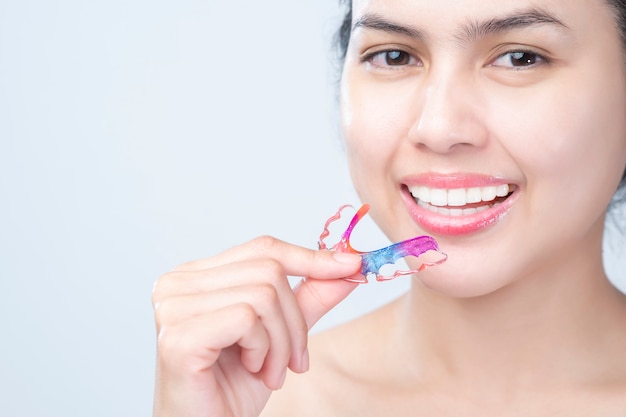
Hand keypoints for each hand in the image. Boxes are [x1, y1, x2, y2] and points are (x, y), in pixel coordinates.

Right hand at [152, 236, 361, 416]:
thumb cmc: (232, 386)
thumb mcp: (280, 333)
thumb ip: (309, 296)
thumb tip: (348, 263)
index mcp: (196, 276)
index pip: (262, 249)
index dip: (309, 257)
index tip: (351, 265)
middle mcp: (177, 283)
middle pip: (269, 270)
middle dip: (295, 321)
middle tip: (294, 361)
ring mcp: (173, 307)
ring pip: (264, 295)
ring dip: (281, 342)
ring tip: (270, 371)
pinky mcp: (179, 336)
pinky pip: (247, 318)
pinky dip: (263, 350)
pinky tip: (251, 370)